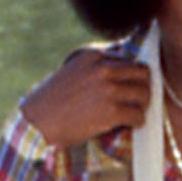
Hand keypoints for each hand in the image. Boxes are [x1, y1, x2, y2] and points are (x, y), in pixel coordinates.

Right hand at [21, 48, 150, 147]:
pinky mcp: (111, 112)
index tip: (129, 86)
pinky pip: (138, 115)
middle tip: (137, 100)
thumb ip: (95, 69)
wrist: (37, 123)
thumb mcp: (72, 72)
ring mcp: (108, 90)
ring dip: (141, 105)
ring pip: (144, 94)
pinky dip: (137, 121)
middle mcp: (102, 69)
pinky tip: (129, 124)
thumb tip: (124, 74)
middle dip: (142, 87)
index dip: (131, 76)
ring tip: (133, 112)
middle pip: (143, 73)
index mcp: (93, 56)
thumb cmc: (52, 100)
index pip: (129, 59)